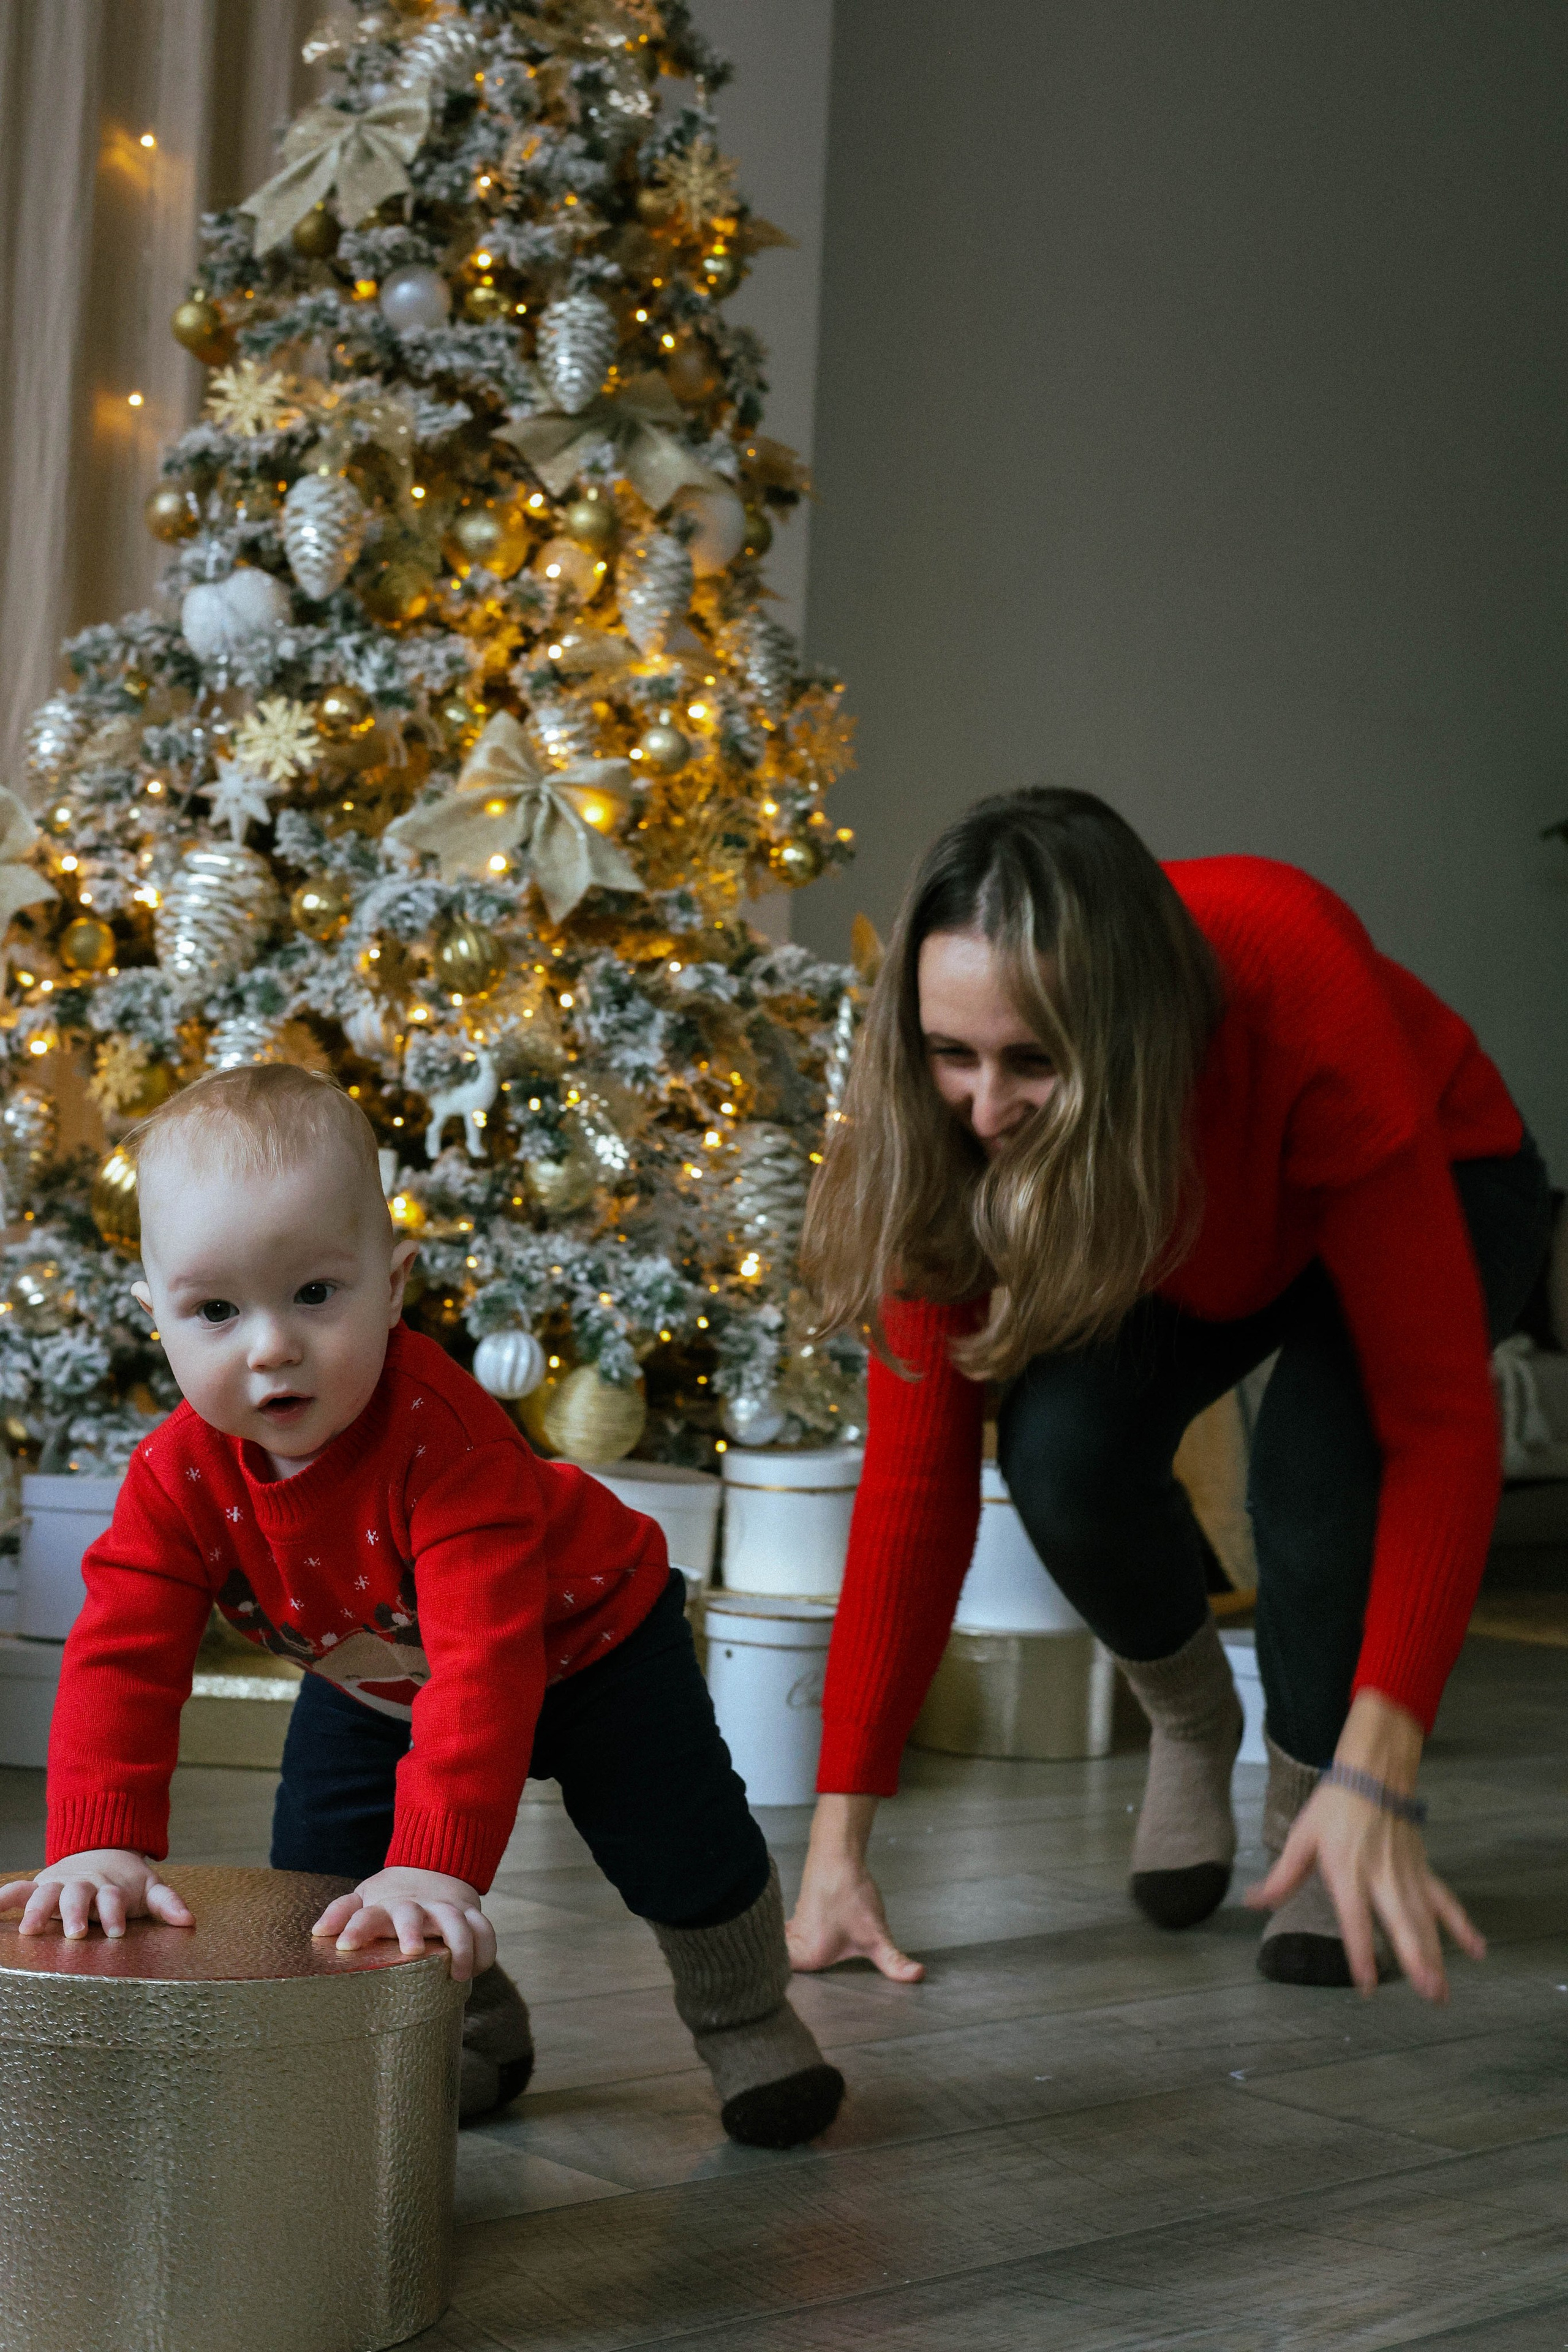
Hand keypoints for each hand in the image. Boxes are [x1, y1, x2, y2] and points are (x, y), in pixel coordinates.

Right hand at [0, 1850, 194, 1940]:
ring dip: (37, 1909)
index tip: (117, 1932)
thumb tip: (188, 1920)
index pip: (113, 1900)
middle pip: (78, 1897)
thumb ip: (166, 1903)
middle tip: (76, 1933)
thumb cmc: (126, 1882)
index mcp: (109, 1888)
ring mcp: (59, 1886)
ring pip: (46, 1894)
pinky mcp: (39, 1887)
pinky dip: (2, 1898)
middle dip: (76, 1913)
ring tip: (29, 1929)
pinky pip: (17, 1891)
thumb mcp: (149, 1888)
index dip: (115, 1914)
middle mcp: (82, 1886)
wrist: (101, 1850)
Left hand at [312, 1867, 494, 1983]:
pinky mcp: (470, 1914)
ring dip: (460, 1944)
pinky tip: (477, 1969)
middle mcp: (417, 1907)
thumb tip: (318, 1931)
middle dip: (412, 1929)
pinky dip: (485, 1948)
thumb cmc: (392, 1898)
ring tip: (457, 1975)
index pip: (367, 1913)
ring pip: (458, 1921)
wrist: (434, 1867)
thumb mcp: (365, 1898)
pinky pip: (485, 1929)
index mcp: (386, 1906)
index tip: (345, 1946)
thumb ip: (342, 1912)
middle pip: (413, 1914)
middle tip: (411, 1951)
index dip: (356, 1927)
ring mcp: (446, 1909)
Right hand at [786, 1793, 924, 1981]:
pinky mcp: (801, 1912)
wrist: (837, 1853)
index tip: (786, 1995)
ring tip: (795, 1967)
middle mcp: (797, 1942)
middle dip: (788, 1974)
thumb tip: (917, 1976)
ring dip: (791, 1956)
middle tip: (792, 1984)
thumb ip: (894, 1962)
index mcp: (809, 1955)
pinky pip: (791, 1933)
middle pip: (784, 1965)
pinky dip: (793, 1939)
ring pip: (786, 1948)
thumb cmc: (849, 1893)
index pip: (784, 1978)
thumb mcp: (877, 1935)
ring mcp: (796, 1924)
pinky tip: (802, 1941)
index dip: (782, 1988)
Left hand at [1245, 1690, 1484, 2001]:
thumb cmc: (1333, 1806)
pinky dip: (1462, 1925)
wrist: (1373, 1774)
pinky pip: (1445, 1901)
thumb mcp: (1302, 1837)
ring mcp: (1407, 1875)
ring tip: (1441, 1991)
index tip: (1368, 1986)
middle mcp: (1381, 1877)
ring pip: (1425, 1921)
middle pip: (1402, 1923)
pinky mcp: (1423, 1870)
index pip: (1355, 1919)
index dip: (1361, 1953)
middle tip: (1429, 1993)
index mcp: (1348, 1871)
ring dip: (1436, 1956)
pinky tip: (1477, 1949)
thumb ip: (1282, 1876)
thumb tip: (1252, 1903)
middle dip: (1416, 1959)